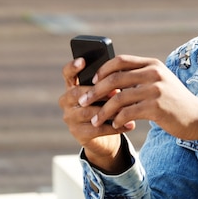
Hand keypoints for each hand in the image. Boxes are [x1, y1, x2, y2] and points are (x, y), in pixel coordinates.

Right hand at [59, 57, 129, 173]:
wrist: (105, 137)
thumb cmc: (108, 107)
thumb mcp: (108, 93)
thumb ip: (109, 83)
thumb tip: (120, 76)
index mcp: (73, 86)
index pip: (67, 73)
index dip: (73, 67)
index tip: (83, 61)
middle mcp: (67, 101)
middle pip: (77, 92)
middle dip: (98, 92)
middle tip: (117, 92)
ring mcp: (70, 118)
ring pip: (87, 111)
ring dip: (109, 110)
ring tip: (127, 109)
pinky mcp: (78, 134)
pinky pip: (97, 128)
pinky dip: (116, 126)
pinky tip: (130, 124)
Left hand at [78, 54, 197, 146]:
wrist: (197, 116)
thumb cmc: (174, 101)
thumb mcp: (159, 81)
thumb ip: (139, 77)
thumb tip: (109, 80)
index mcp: (152, 64)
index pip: (121, 60)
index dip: (103, 69)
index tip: (92, 81)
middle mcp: (154, 73)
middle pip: (115, 78)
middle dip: (95, 91)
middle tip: (83, 101)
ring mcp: (156, 90)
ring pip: (118, 98)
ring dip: (103, 111)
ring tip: (96, 120)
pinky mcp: (156, 108)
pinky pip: (127, 113)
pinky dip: (116, 120)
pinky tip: (114, 125)